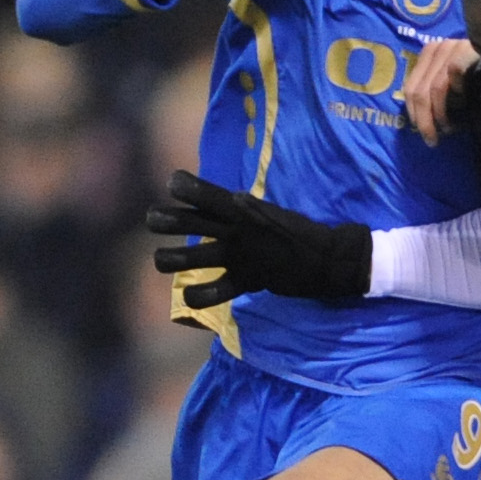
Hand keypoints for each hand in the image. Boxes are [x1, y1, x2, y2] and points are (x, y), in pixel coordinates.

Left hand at [147, 170, 370, 307]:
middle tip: (154, 220)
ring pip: (187, 258)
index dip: (180, 185)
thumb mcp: (265, 210)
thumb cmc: (295, 230)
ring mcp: (235, 256)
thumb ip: (238, 208)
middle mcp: (232, 230)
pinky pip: (211, 294)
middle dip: (161, 219)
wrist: (326, 257)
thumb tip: (216, 203)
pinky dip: (196, 295)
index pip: (199, 191)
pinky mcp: (244, 281)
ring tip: (162, 257)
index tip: (173, 183)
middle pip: (183, 220)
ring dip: (167, 257)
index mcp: (239, 207)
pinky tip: (189, 293)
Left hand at [404, 37, 480, 145]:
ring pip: (435, 87)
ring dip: (440, 113)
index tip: (423, 132)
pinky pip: (455, 73)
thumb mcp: (454, 89)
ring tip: (448, 127)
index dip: (414, 113)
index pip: (410, 87)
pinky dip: (458, 92)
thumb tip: (424, 123)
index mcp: (430, 55)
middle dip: (424, 120)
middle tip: (432, 140)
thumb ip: (437, 98)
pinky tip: (465, 101)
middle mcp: (438, 47)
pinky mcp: (469, 48)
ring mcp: (453, 46)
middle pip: (418, 90)